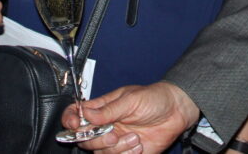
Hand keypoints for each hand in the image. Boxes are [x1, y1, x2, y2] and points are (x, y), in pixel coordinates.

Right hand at [63, 82, 199, 152]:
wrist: (177, 112)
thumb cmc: (155, 98)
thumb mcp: (131, 99)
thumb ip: (109, 109)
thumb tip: (86, 113)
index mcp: (102, 108)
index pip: (76, 114)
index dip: (70, 120)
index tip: (75, 125)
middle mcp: (105, 126)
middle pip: (84, 139)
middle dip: (97, 140)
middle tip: (113, 135)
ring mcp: (115, 140)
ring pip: (100, 153)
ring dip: (116, 149)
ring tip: (134, 138)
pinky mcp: (126, 152)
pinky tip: (138, 146)